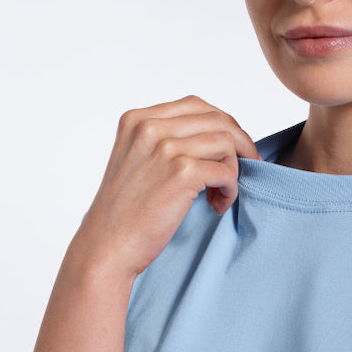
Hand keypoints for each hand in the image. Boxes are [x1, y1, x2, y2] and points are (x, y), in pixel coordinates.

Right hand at [70, 95, 261, 280]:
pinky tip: (216, 205)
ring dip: (234, 170)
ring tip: (219, 195)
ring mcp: (166, 148)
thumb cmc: (125, 212)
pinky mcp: (182, 172)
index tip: (231, 148)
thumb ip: (166, 141)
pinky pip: (228, 171)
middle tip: (244, 168)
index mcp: (137, 119)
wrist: (107, 246)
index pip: (195, 105)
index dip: (222, 125)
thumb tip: (216, 137)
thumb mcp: (137, 160)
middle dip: (239, 143)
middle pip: (217, 119)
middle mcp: (150, 127)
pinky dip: (231, 190)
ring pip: (227, 143)